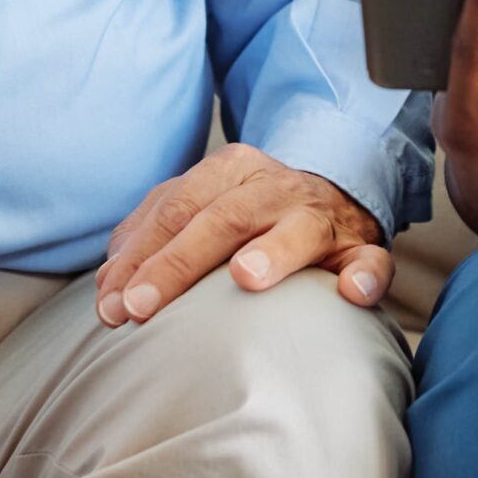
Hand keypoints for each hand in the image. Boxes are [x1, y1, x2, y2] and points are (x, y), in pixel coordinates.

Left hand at [95, 144, 388, 325]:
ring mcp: (322, 216)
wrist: (334, 198)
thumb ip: (155, 236)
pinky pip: (370, 260)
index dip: (140, 254)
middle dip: (178, 262)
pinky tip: (351, 293)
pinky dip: (365, 276)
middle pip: (224, 217)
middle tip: (141, 306)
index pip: (177, 206)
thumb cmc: (253, 215)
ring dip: (274, 251)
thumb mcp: (202, 209)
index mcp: (232, 170)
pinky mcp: (362, 248)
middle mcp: (277, 186)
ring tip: (246, 277)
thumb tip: (107, 286)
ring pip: (300, 228)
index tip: (111, 302)